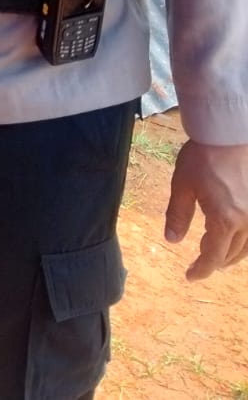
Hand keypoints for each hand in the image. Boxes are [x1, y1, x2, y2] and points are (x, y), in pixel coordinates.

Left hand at [165, 139, 247, 280]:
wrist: (228, 135)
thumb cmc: (202, 158)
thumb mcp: (182, 186)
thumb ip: (177, 215)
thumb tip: (171, 240)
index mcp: (225, 220)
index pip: (214, 256)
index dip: (202, 269)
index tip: (189, 276)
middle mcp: (247, 221)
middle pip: (233, 254)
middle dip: (215, 263)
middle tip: (199, 266)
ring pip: (247, 246)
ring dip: (232, 255)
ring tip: (217, 257)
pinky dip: (243, 242)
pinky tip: (234, 239)